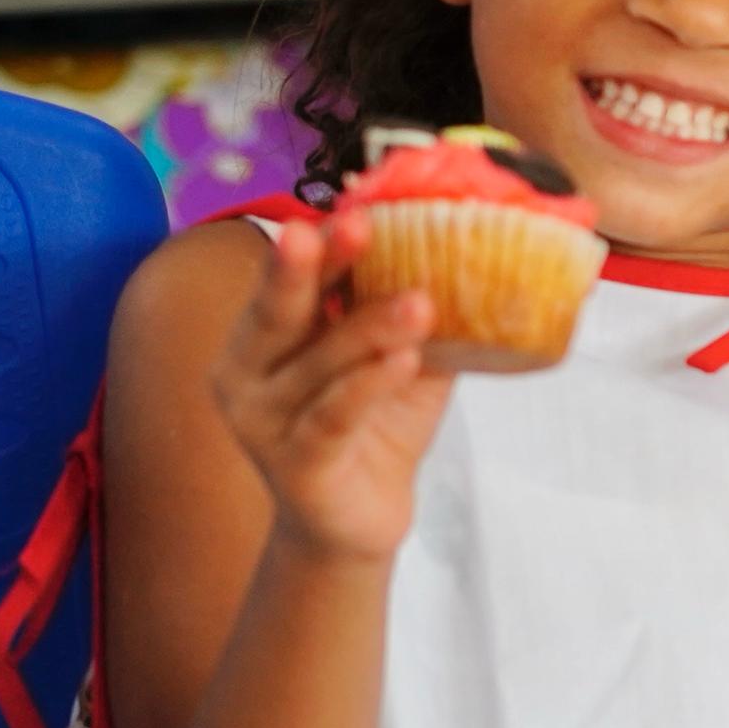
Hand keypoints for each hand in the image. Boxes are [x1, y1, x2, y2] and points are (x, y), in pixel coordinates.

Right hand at [206, 219, 453, 565]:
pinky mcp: (293, 467)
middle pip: (279, 312)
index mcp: (264, 336)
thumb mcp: (399, 356)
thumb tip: (481, 244)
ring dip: (368, 329)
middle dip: (315, 266)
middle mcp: (247, 373)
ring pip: (316, 365)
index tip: (356, 209)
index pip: (291, 280)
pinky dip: (366, 387)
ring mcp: (262, 422)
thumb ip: (413, 308)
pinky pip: (331, 418)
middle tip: (355, 226)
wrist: (360, 518)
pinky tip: (402, 362)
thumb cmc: (375, 421)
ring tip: (419, 303)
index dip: (323, 245)